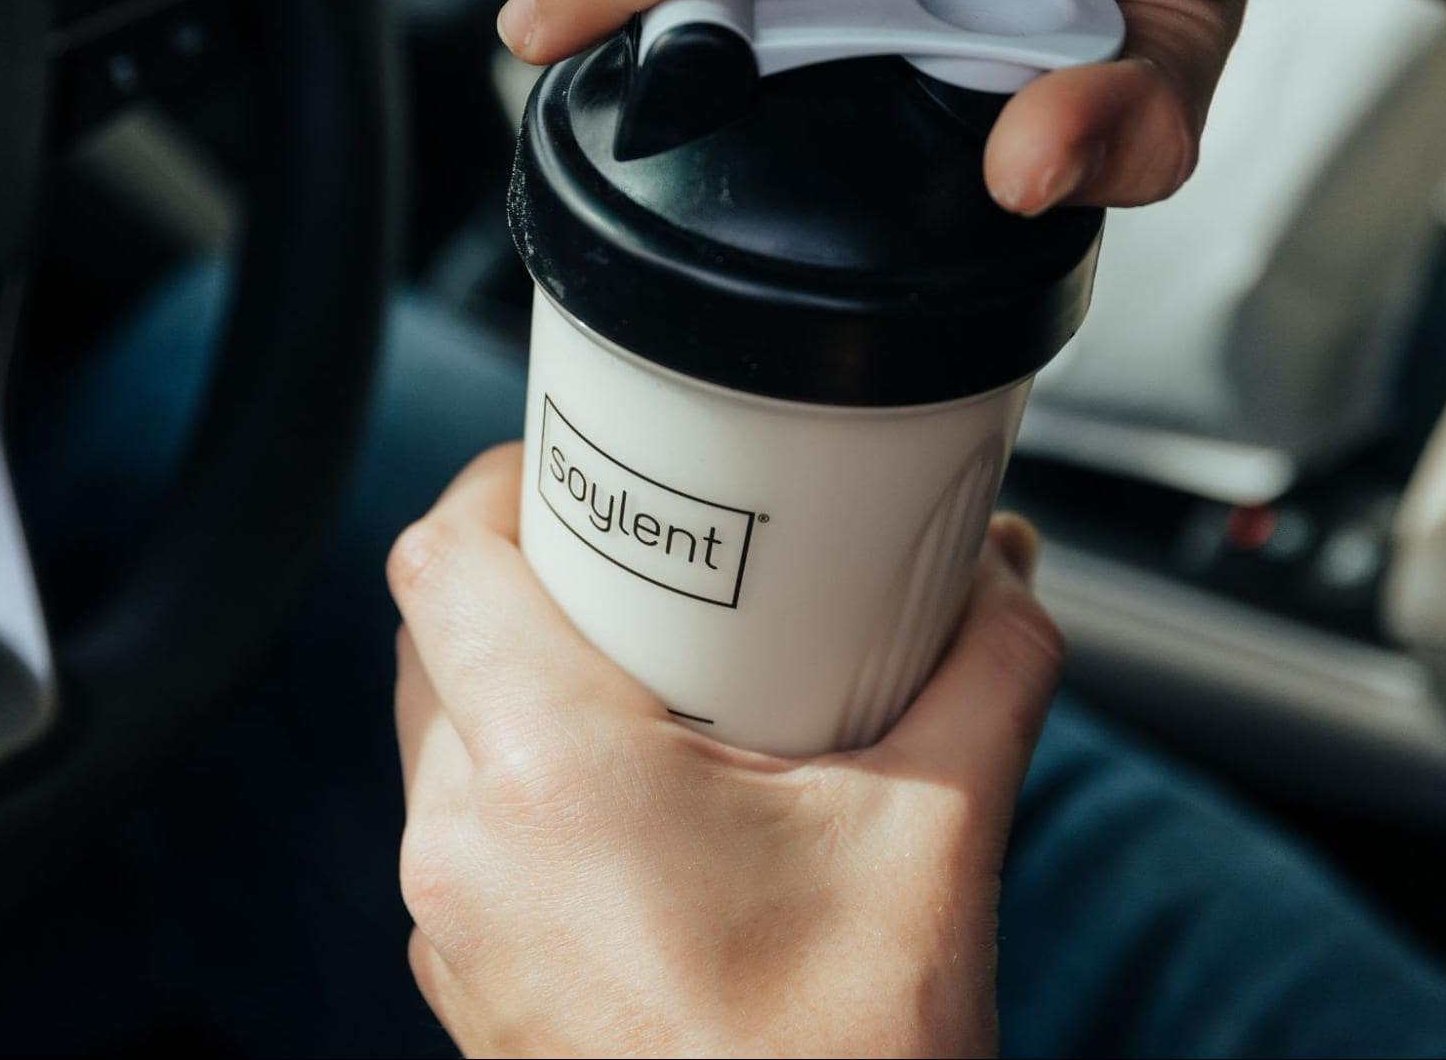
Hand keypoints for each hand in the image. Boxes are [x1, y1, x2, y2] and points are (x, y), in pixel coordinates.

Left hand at [388, 443, 1063, 1057]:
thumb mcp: (939, 839)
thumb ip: (987, 674)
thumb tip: (1007, 579)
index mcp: (548, 777)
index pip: (440, 560)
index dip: (497, 483)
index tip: (569, 463)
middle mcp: (464, 846)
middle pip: (438, 637)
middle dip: (531, 576)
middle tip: (641, 557)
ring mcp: (452, 927)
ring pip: (444, 736)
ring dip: (525, 679)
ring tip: (655, 673)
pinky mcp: (471, 982)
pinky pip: (466, 830)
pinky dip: (527, 780)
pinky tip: (644, 798)